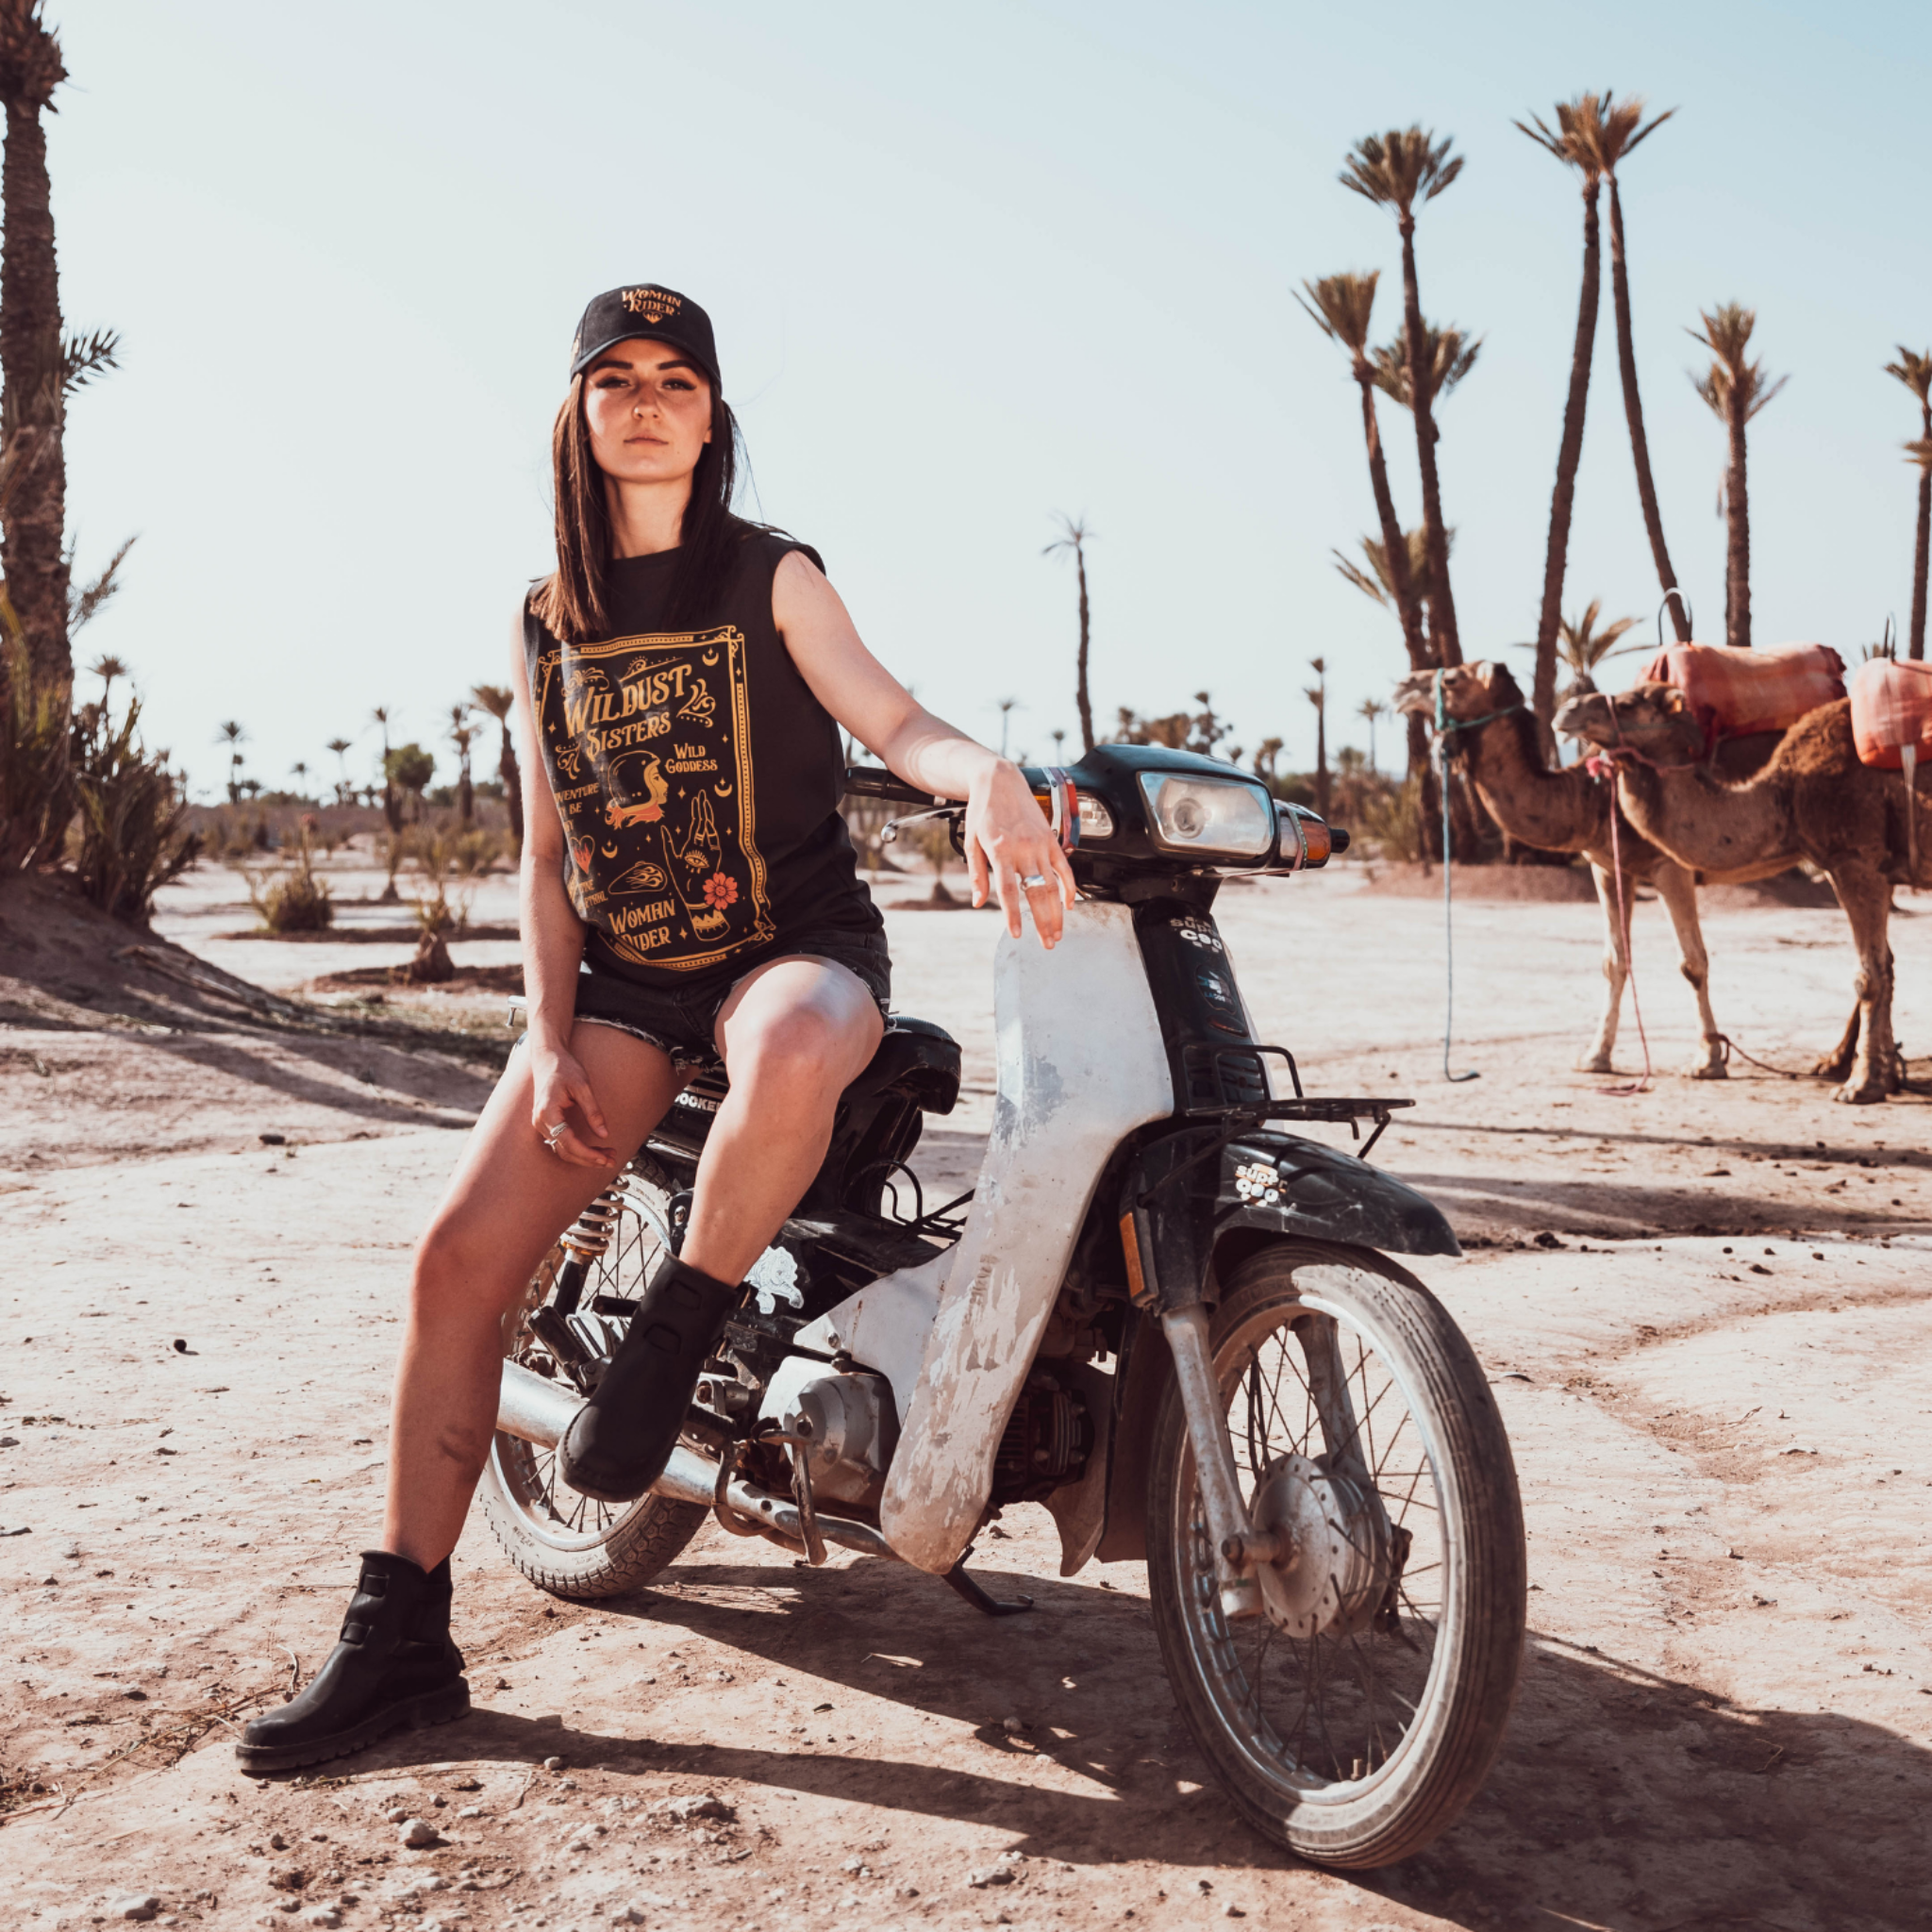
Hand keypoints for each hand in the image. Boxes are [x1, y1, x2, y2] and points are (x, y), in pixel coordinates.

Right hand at [529, 1040, 618, 1166]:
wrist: (547, 1057)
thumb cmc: (564, 1068)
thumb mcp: (582, 1087)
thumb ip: (593, 1111)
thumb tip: (604, 1134)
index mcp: (548, 1113)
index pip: (568, 1143)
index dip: (587, 1154)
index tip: (604, 1158)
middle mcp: (541, 1122)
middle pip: (565, 1151)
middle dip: (589, 1159)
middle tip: (612, 1160)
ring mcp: (542, 1124)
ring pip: (563, 1149)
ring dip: (584, 1156)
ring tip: (607, 1155)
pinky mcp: (547, 1123)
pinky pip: (561, 1142)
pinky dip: (577, 1148)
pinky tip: (594, 1148)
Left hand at [964, 760, 1077, 946]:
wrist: (1000, 780)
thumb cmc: (982, 811)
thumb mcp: (972, 842)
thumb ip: (977, 874)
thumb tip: (978, 902)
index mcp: (1000, 850)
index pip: (1008, 890)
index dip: (1013, 914)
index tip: (1016, 934)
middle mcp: (1023, 848)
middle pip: (1037, 892)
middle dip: (1044, 922)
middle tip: (1047, 944)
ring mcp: (1041, 844)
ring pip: (1053, 884)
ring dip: (1058, 912)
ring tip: (1058, 933)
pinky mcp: (1051, 839)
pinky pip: (1065, 867)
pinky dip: (1070, 887)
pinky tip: (1070, 905)